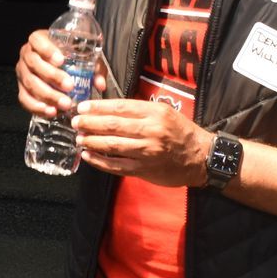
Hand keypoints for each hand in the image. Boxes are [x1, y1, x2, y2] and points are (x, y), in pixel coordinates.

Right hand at [15, 28, 108, 118]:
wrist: (55, 66)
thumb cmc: (69, 56)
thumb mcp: (83, 56)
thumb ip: (94, 67)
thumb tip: (100, 84)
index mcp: (38, 40)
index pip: (37, 40)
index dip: (47, 50)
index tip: (62, 61)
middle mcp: (26, 54)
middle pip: (34, 64)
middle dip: (52, 76)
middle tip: (69, 86)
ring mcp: (22, 72)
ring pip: (30, 83)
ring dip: (48, 95)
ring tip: (64, 104)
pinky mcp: (21, 89)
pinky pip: (25, 99)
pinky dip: (37, 107)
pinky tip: (51, 111)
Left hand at [72, 98, 210, 186]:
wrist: (200, 158)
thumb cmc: (180, 132)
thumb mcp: (164, 113)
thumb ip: (140, 111)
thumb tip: (109, 109)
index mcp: (155, 113)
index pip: (120, 107)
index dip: (98, 107)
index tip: (83, 107)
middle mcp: (151, 131)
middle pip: (113, 126)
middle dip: (90, 123)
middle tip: (75, 122)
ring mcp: (147, 152)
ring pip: (112, 146)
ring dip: (91, 141)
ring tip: (79, 138)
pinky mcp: (143, 170)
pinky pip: (116, 166)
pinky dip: (99, 161)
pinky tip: (88, 156)